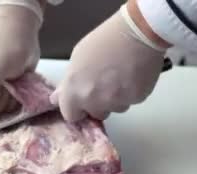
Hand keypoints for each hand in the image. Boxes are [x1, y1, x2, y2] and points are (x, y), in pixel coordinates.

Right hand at [0, 5, 40, 116]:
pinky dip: (16, 97)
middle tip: (10, 86)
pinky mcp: (2, 85)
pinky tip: (19, 85)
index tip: (2, 94)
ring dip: (11, 100)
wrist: (22, 32)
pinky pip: (7, 101)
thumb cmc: (7, 47)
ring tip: (15, 83)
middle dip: (1, 103)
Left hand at [50, 3, 166, 121]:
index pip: (71, 115)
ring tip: (121, 76)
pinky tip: (133, 75)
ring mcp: (117, 102)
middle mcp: (95, 101)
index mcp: (75, 91)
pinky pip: (132, 101)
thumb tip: (59, 98)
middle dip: (99, 103)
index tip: (82, 100)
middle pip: (96, 113)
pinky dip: (132, 92)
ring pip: (116, 108)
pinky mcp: (136, 100)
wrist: (137, 34)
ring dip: (117, 98)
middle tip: (105, 83)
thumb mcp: (78, 57)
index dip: (77, 108)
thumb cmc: (105, 40)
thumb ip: (69, 83)